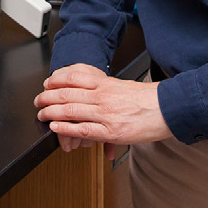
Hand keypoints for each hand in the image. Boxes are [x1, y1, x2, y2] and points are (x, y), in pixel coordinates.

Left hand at [34, 63, 171, 147]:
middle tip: (38, 101)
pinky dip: (66, 127)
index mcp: (105, 83)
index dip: (55, 79)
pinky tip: (55, 127)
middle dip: (47, 97)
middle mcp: (102, 96)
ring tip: (41, 115)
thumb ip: (104, 88)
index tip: (47, 83)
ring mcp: (106, 113)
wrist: (168, 108)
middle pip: (66, 93)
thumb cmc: (148, 99)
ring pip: (70, 110)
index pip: (73, 76)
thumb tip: (89, 90)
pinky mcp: (111, 131)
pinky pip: (83, 129)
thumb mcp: (122, 86)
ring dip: (51, 112)